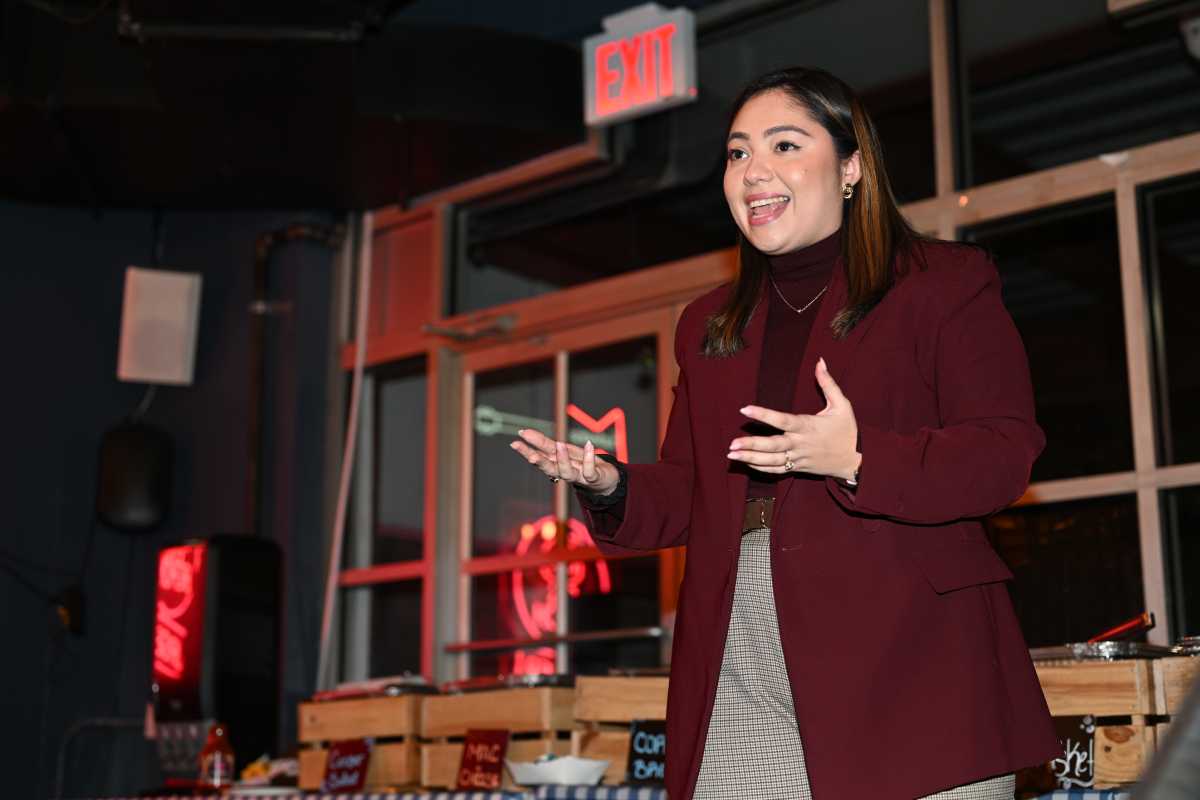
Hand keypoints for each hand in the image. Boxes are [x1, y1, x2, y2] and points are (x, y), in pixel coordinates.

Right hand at [510, 428, 620, 494]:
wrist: (607, 480)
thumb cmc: (583, 464)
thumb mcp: (565, 451)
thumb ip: (547, 445)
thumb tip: (525, 432)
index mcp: (556, 462)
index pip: (540, 454)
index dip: (529, 447)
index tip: (518, 438)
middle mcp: (564, 471)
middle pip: (548, 466)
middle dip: (537, 460)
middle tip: (529, 454)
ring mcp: (579, 476)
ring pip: (567, 472)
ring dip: (563, 459)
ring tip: (559, 444)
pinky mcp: (593, 479)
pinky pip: (590, 471)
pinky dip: (589, 458)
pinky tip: (589, 444)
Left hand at [727, 357, 860, 479]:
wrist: (857, 460)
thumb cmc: (848, 430)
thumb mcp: (842, 405)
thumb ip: (828, 383)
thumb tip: (820, 361)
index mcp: (808, 426)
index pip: (782, 420)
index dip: (763, 414)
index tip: (745, 408)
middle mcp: (800, 443)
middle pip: (773, 445)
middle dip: (751, 445)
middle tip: (732, 444)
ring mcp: (798, 458)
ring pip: (772, 461)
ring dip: (750, 459)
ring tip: (731, 455)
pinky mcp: (798, 468)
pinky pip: (777, 471)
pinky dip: (761, 468)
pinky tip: (746, 463)